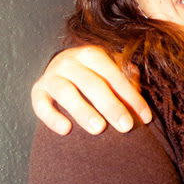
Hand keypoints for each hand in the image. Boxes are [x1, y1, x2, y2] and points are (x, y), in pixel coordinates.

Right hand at [31, 45, 151, 134]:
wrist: (64, 69)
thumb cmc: (96, 74)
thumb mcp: (112, 71)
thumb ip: (126, 79)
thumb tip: (139, 94)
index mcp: (92, 54)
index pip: (114, 75)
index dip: (131, 97)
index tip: (145, 118)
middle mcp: (70, 61)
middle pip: (92, 84)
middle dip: (111, 106)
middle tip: (126, 126)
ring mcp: (52, 75)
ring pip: (66, 92)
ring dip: (82, 110)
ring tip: (98, 129)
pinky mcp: (38, 90)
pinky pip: (41, 104)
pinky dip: (51, 117)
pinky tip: (66, 130)